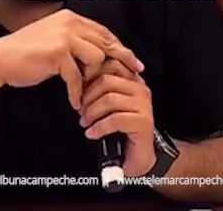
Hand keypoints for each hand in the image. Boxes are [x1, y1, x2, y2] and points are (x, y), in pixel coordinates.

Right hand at [0, 9, 144, 109]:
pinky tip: (75, 103)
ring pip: (96, 58)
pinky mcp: (58, 53)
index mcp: (71, 18)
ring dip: (93, 78)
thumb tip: (99, 54)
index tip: (133, 62)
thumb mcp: (54, 40)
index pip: (104, 32)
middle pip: (106, 43)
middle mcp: (70, 23)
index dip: (120, 48)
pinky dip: (76, 92)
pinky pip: (77, 76)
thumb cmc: (26, 53)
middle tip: (133, 76)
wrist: (0, 59)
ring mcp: (64, 36)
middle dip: (120, 62)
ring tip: (86, 91)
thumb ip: (75, 42)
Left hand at [79, 59, 155, 176]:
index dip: (90, 76)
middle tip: (80, 111)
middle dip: (88, 96)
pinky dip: (98, 127)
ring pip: (109, 99)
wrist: (138, 158)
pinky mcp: (143, 122)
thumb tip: (79, 78)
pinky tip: (92, 134)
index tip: (79, 92)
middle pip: (107, 81)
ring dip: (91, 112)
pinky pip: (114, 119)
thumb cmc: (121, 132)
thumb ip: (101, 89)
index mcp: (133, 81)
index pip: (110, 64)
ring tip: (85, 123)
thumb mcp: (109, 106)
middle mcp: (141, 89)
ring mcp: (144, 105)